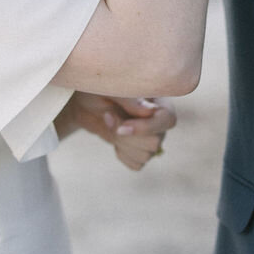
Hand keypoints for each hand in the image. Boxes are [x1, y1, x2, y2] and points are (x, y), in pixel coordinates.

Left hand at [58, 93, 176, 170]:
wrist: (85, 104)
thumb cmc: (98, 90)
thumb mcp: (109, 89)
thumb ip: (130, 98)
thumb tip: (151, 111)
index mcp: (157, 99)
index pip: (167, 119)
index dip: (146, 128)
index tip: (122, 128)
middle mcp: (158, 119)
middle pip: (156, 141)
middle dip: (127, 137)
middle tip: (108, 118)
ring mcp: (151, 136)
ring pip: (146, 155)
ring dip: (122, 144)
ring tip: (109, 124)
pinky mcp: (140, 150)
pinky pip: (137, 164)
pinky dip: (122, 155)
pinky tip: (114, 139)